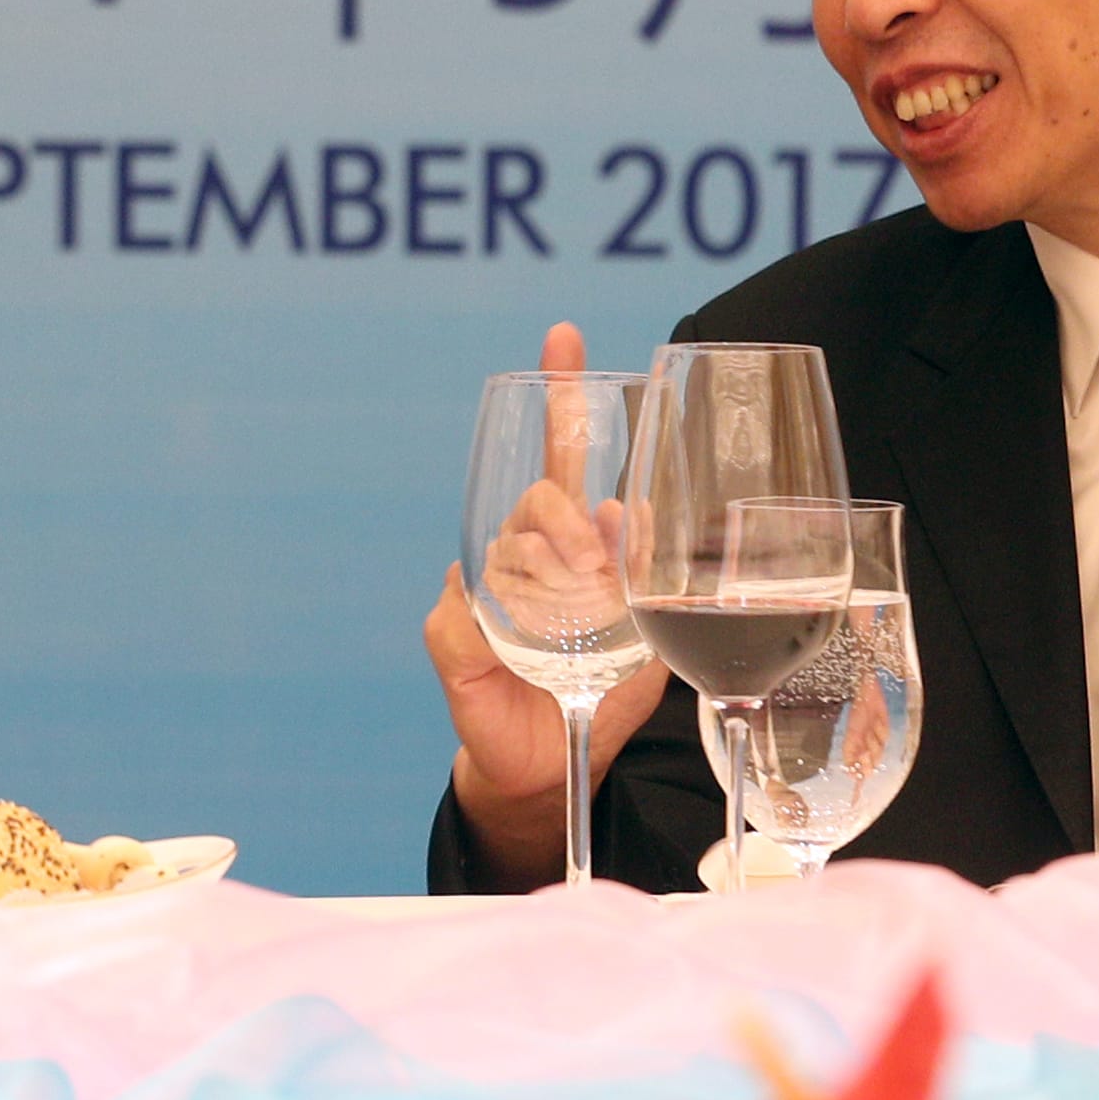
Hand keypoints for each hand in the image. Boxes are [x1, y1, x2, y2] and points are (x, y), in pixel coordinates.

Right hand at [424, 321, 670, 888]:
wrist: (553, 763)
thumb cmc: (601, 690)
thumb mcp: (645, 632)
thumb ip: (642, 574)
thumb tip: (633, 513)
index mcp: (566, 541)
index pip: (562, 454)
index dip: (563, 396)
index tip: (566, 336)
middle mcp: (518, 551)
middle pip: (536, 498)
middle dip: (568, 523)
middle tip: (592, 568)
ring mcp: (481, 589)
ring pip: (506, 551)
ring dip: (545, 587)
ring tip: (567, 629)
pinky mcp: (452, 634)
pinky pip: (467, 610)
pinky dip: (495, 630)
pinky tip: (511, 652)